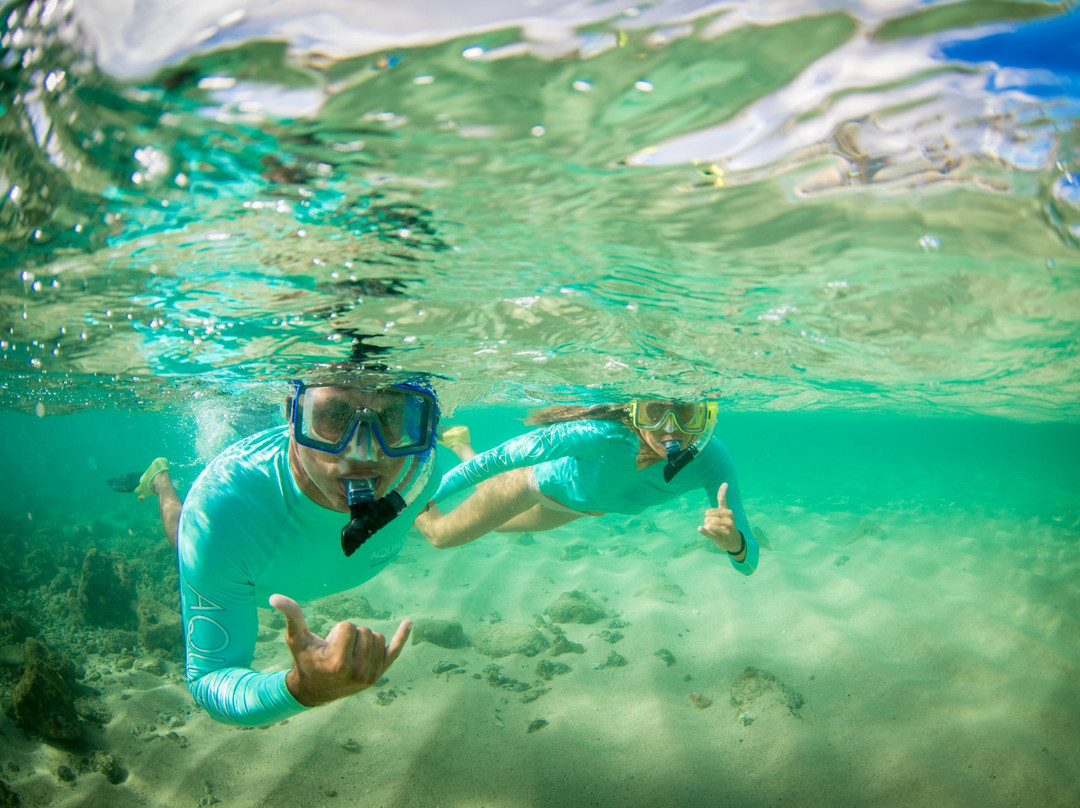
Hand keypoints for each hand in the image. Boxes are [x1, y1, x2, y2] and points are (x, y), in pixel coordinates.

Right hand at [269, 594, 411, 707]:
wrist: (314, 690)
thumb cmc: (305, 660)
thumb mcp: (296, 640)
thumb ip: (291, 617)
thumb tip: (274, 597)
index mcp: (339, 663)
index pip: (350, 626)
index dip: (338, 631)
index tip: (329, 646)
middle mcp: (359, 672)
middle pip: (365, 631)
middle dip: (351, 635)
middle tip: (338, 652)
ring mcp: (373, 675)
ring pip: (377, 637)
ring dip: (363, 639)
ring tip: (348, 654)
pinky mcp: (381, 672)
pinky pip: (396, 649)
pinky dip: (403, 636)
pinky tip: (409, 622)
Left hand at [698, 483, 742, 555]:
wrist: (734, 541)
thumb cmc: (727, 523)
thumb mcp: (725, 510)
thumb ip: (722, 497)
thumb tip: (725, 482)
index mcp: (728, 512)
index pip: (711, 509)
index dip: (709, 513)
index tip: (712, 514)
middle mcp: (728, 520)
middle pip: (707, 517)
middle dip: (707, 521)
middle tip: (714, 525)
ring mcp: (725, 530)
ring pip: (708, 524)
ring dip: (707, 527)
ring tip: (714, 531)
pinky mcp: (720, 539)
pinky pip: (710, 533)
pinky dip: (704, 531)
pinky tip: (700, 528)